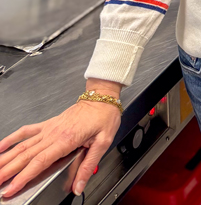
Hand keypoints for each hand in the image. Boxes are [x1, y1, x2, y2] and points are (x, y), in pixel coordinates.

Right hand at [0, 99, 120, 197]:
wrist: (102, 97)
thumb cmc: (103, 117)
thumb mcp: (102, 143)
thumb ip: (88, 166)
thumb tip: (79, 187)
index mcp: (66, 140)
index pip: (39, 162)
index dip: (24, 177)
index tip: (12, 189)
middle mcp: (53, 134)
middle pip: (26, 156)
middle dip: (8, 171)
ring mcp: (49, 129)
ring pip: (23, 145)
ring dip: (7, 158)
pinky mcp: (48, 124)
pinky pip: (27, 131)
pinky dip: (12, 138)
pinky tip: (1, 146)